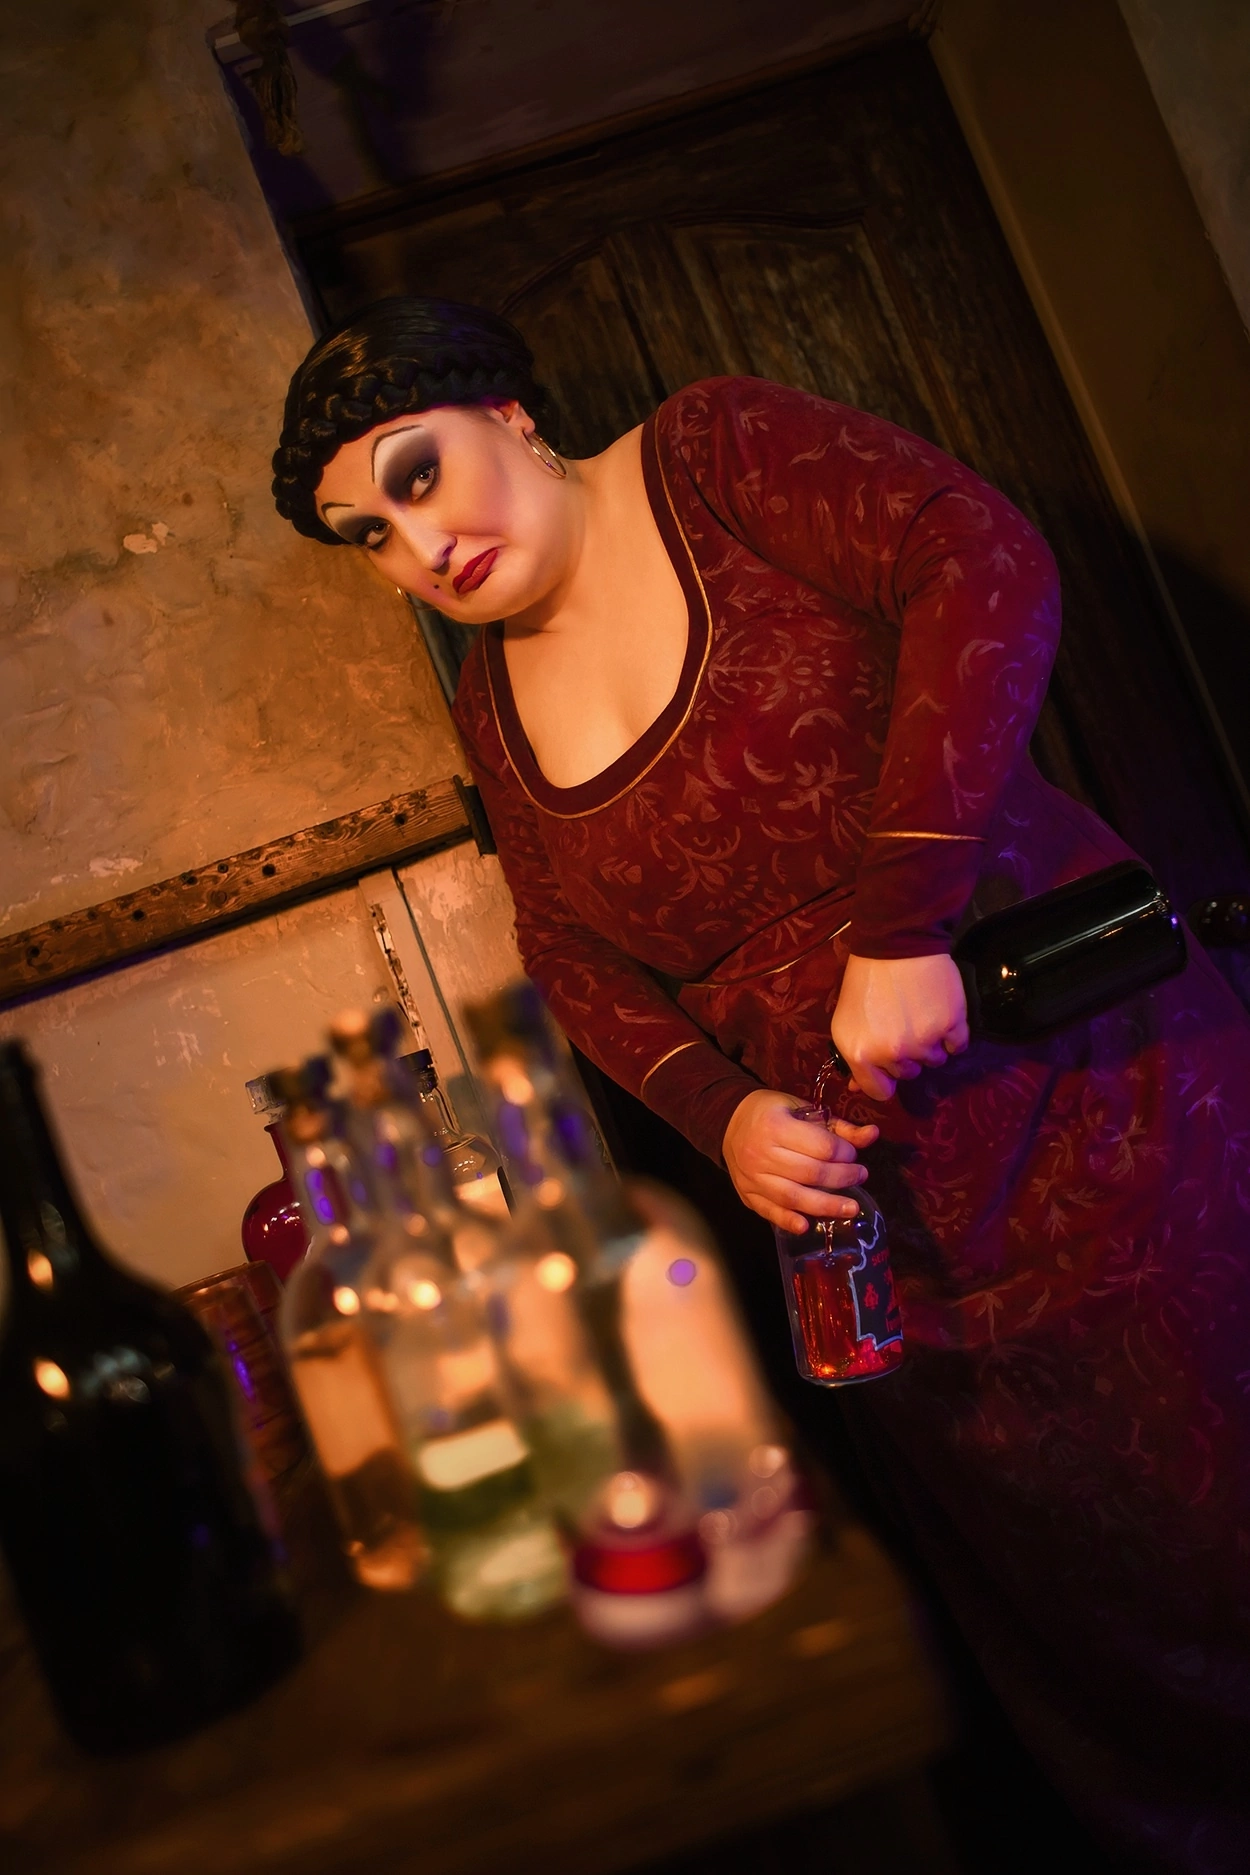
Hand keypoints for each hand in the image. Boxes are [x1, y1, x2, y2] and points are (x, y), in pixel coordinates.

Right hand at [723, 1089, 879, 1234]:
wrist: (729, 1122)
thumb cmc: (772, 1113)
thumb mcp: (803, 1109)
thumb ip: (838, 1126)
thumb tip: (873, 1134)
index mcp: (776, 1126)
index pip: (821, 1147)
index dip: (844, 1153)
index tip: (852, 1154)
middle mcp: (761, 1153)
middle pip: (811, 1174)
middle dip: (842, 1178)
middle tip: (860, 1176)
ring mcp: (752, 1177)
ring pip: (794, 1198)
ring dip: (826, 1206)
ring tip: (851, 1209)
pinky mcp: (747, 1194)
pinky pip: (770, 1212)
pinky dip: (789, 1221)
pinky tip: (807, 1226)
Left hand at [832, 952, 968, 1101]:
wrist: (896, 943)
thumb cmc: (866, 980)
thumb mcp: (846, 1020)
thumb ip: (854, 1056)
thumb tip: (859, 1087)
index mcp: (860, 1054)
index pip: (879, 1092)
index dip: (884, 1077)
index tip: (887, 1063)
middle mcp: (892, 1054)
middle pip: (908, 1074)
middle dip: (906, 1054)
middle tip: (902, 1023)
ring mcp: (924, 1042)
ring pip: (935, 1060)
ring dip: (931, 1043)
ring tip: (921, 1013)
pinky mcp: (951, 1026)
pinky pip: (959, 1046)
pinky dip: (954, 1034)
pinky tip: (940, 1013)